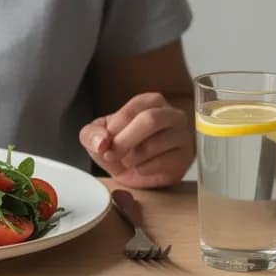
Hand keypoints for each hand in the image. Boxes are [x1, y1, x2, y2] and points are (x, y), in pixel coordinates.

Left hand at [79, 92, 194, 188]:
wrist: (134, 173)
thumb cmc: (119, 148)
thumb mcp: (97, 137)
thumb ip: (91, 134)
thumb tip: (101, 142)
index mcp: (151, 102)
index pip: (133, 108)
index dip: (115, 127)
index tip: (104, 142)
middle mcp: (171, 115)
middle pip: (150, 120)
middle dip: (124, 141)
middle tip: (110, 154)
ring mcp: (182, 136)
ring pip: (155, 144)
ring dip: (132, 158)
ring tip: (127, 161)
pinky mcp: (184, 158)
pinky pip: (163, 163)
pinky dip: (144, 169)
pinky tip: (140, 169)